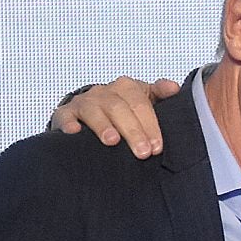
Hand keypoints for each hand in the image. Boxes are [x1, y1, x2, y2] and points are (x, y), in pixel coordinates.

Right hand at [49, 75, 180, 157]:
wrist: (90, 113)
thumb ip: (159, 94)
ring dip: (103, 125)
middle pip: (119, 108)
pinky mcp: (65, 114)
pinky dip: (69, 124)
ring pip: (93, 110)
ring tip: (112, 141)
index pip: (140, 103)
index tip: (157, 147)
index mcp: (126, 88)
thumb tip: (174, 88)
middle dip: (132, 131)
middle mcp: (104, 93)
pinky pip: (65, 116)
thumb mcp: (144, 100)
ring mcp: (84, 103)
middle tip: (142, 152)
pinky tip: (75, 133)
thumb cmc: (123, 110)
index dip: (150, 125)